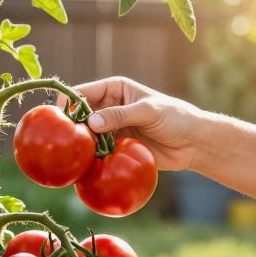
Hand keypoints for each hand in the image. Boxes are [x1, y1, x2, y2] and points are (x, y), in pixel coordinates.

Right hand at [65, 76, 211, 170]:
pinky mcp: (116, 148)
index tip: (61, 118)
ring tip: (73, 156)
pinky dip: (91, 159)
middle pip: (80, 117)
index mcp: (114, 89)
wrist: (193, 143)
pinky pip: (97, 153)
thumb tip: (91, 122)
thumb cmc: (175, 118)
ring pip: (87, 137)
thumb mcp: (149, 112)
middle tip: (67, 141)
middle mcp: (108, 108)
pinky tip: (84, 167)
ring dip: (81, 145)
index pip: (83, 93)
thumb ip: (121, 115)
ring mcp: (111, 130)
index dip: (68, 103)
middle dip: (72, 127)